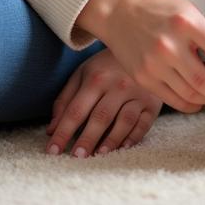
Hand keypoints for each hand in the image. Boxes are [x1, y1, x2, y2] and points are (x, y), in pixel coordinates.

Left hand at [46, 48, 161, 157]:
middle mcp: (118, 85)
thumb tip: (52, 129)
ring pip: (125, 120)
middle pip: (101, 116)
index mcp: (97, 78)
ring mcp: (138, 93)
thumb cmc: (105, 66)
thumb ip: (65, 100)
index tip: (52, 151)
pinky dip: (134, 137)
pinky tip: (123, 147)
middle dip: (87, 139)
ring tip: (99, 154)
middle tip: (77, 157)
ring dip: (112, 140)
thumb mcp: (82, 74)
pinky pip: (144, 123)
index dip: (63, 132)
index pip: (76, 110)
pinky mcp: (153, 102)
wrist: (140, 48)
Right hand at [78, 0, 204, 114]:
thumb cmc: (159, 9)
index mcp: (186, 22)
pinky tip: (203, 101)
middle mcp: (170, 45)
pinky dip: (192, 103)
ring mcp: (154, 65)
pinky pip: (174, 100)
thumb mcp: (188, 11)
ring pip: (191, 94)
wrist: (118, 12)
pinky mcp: (144, 79)